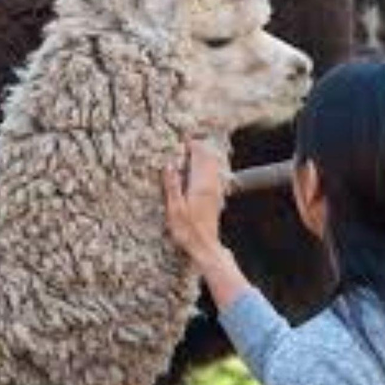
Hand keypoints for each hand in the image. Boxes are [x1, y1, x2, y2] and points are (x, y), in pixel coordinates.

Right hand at [163, 139, 226, 267]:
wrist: (205, 247)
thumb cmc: (188, 231)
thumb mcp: (174, 209)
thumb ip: (172, 185)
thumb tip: (169, 164)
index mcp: (200, 184)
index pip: (198, 155)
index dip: (191, 144)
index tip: (182, 137)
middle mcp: (211, 184)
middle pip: (208, 157)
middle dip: (198, 146)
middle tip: (185, 141)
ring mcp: (215, 190)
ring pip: (212, 165)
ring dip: (203, 155)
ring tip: (190, 151)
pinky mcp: (215, 197)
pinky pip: (213, 174)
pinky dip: (206, 166)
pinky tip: (198, 170)